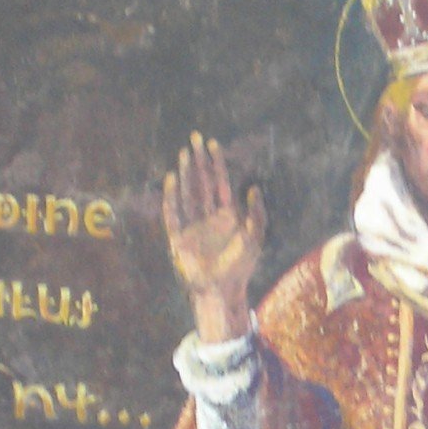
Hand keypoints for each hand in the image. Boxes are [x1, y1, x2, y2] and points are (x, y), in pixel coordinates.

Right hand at [162, 132, 264, 340]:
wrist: (222, 290)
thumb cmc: (241, 267)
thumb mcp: (255, 238)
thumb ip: (257, 214)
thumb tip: (253, 188)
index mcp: (226, 215)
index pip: (220, 183)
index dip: (216, 163)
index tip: (213, 144)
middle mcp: (208, 216)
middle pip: (202, 182)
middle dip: (199, 161)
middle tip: (194, 138)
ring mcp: (193, 225)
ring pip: (188, 192)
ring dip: (186, 173)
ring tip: (184, 154)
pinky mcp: (179, 237)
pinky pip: (173, 213)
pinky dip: (171, 197)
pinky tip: (171, 180)